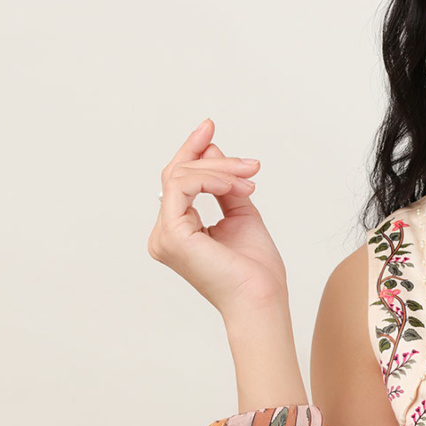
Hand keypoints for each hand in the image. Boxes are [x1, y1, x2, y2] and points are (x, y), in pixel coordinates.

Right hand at [148, 117, 287, 318]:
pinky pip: (184, 186)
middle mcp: (164, 234)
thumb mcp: (241, 214)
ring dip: (221, 171)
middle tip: (249, 162)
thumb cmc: (255, 270)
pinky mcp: (171, 234)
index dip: (192, 151)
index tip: (210, 127)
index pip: (178, 182)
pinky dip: (211, 179)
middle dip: (212, 158)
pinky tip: (235, 186)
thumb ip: (225, 185)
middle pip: (177, 175)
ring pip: (182, 176)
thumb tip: (212, 150)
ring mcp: (164, 235)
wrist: (261, 298)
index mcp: (178, 231)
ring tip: (250, 180)